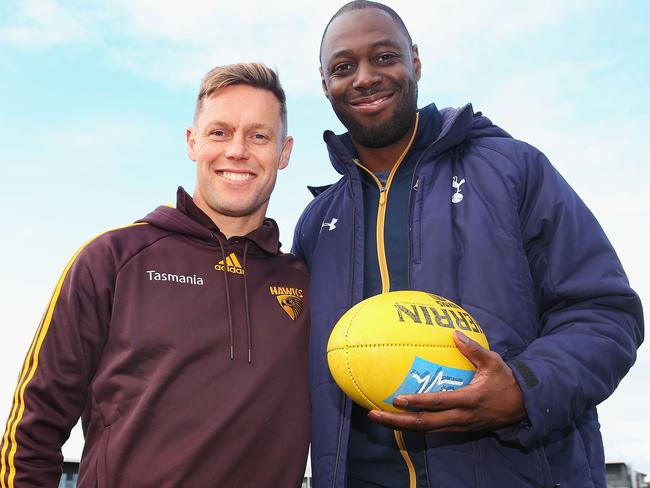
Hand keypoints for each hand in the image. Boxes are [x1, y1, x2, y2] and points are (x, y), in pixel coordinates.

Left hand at [367, 331, 525, 431]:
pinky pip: (433, 429)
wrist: (523, 406)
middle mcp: (460, 418)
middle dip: (397, 422)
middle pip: (424, 425)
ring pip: (426, 430)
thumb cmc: (505, 381)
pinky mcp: (458, 429)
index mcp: (468, 401)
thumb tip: (454, 333)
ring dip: (401, 426)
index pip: (438, 404)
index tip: (397, 399)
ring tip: (379, 417)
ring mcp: (459, 426)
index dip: (417, 403)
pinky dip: (414, 425)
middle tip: (374, 414)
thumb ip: (473, 349)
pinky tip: (399, 418)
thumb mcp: (493, 362)